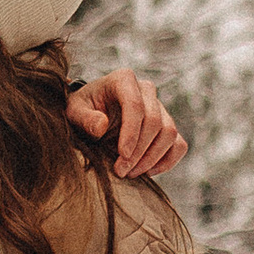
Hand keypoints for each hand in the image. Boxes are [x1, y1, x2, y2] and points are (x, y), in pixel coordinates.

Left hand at [68, 66, 185, 178]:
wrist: (92, 114)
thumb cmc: (83, 110)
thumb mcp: (74, 112)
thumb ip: (84, 118)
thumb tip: (102, 126)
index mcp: (123, 80)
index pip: (135, 106)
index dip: (131, 133)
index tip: (121, 155)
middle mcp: (146, 90)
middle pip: (154, 122)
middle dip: (139, 151)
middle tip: (121, 171)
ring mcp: (160, 107)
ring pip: (169, 134)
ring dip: (151, 159)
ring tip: (130, 173)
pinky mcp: (167, 125)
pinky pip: (179, 145)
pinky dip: (167, 161)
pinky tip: (147, 172)